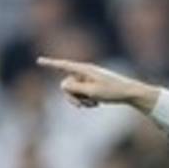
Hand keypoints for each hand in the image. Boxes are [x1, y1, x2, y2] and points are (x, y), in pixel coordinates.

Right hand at [36, 56, 159, 111]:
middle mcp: (85, 73)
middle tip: (83, 106)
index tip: (38, 61)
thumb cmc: (113, 91)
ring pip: (74, 92)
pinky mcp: (92, 87)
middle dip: (72, 97)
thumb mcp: (92, 92)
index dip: (50, 64)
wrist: (130, 93)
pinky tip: (98, 104)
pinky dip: (87, 101)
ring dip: (81, 101)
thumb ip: (75, 89)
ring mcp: (88, 80)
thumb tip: (63, 86)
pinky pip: (82, 95)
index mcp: (85, 70)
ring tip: (94, 104)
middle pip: (66, 85)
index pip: (63, 65)